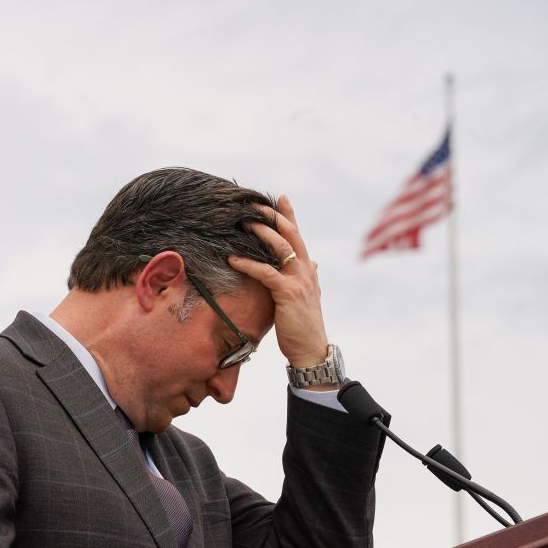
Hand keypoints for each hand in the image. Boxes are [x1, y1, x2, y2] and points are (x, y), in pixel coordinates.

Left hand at [229, 195, 329, 368]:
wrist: (311, 350)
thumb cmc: (304, 325)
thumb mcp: (308, 296)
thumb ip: (309, 277)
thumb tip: (315, 264)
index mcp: (309, 269)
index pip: (299, 235)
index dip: (290, 215)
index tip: (280, 197)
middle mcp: (306, 270)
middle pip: (290, 234)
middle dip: (273, 216)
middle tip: (254, 204)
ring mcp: (299, 280)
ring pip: (280, 247)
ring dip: (260, 233)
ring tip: (242, 224)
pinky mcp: (288, 293)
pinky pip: (265, 272)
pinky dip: (248, 264)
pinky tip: (232, 260)